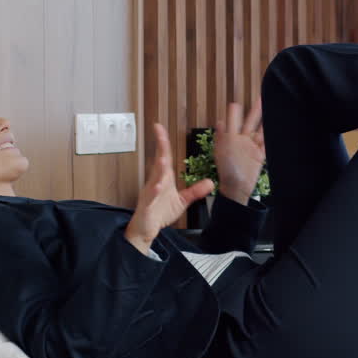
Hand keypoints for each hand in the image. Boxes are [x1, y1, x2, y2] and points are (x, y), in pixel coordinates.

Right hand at [125, 123, 213, 254]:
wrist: (146, 229)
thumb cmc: (159, 213)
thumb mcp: (181, 201)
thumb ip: (195, 191)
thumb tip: (210, 182)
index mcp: (163, 179)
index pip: (164, 157)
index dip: (163, 142)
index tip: (160, 128)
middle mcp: (155, 182)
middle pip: (158, 162)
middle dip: (159, 148)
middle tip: (160, 132)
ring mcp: (149, 193)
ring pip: (154, 179)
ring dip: (158, 169)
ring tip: (163, 160)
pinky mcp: (147, 206)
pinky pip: (150, 198)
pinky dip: (154, 192)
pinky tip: (158, 186)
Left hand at [214, 97, 265, 204]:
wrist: (237, 188)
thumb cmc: (226, 171)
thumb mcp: (221, 151)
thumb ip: (222, 136)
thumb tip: (220, 121)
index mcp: (230, 138)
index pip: (233, 121)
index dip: (235, 111)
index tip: (238, 102)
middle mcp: (241, 141)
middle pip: (249, 122)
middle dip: (255, 111)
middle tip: (260, 98)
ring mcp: (251, 147)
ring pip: (260, 130)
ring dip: (265, 120)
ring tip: (271, 108)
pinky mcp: (260, 155)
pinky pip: (266, 142)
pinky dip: (271, 135)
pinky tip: (275, 126)